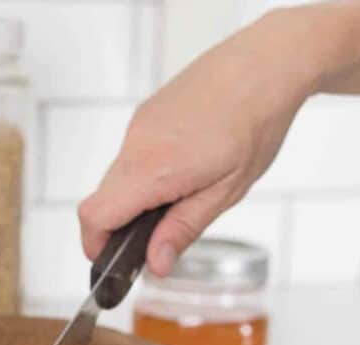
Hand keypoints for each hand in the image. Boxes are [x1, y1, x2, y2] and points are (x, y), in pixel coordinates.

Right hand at [78, 13, 317, 275]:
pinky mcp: (145, 114)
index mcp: (154, 168)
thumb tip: (155, 264)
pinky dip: (145, 174)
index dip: (95, 246)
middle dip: (120, 228)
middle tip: (158, 241)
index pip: (96, 216)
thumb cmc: (255, 123)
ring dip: (137, 199)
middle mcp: (136, 144)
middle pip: (102, 200)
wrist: (264, 64)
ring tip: (184, 197)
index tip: (111, 263)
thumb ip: (183, 229)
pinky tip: (185, 169)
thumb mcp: (226, 191)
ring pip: (118, 178)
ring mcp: (138, 126)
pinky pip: (132, 155)